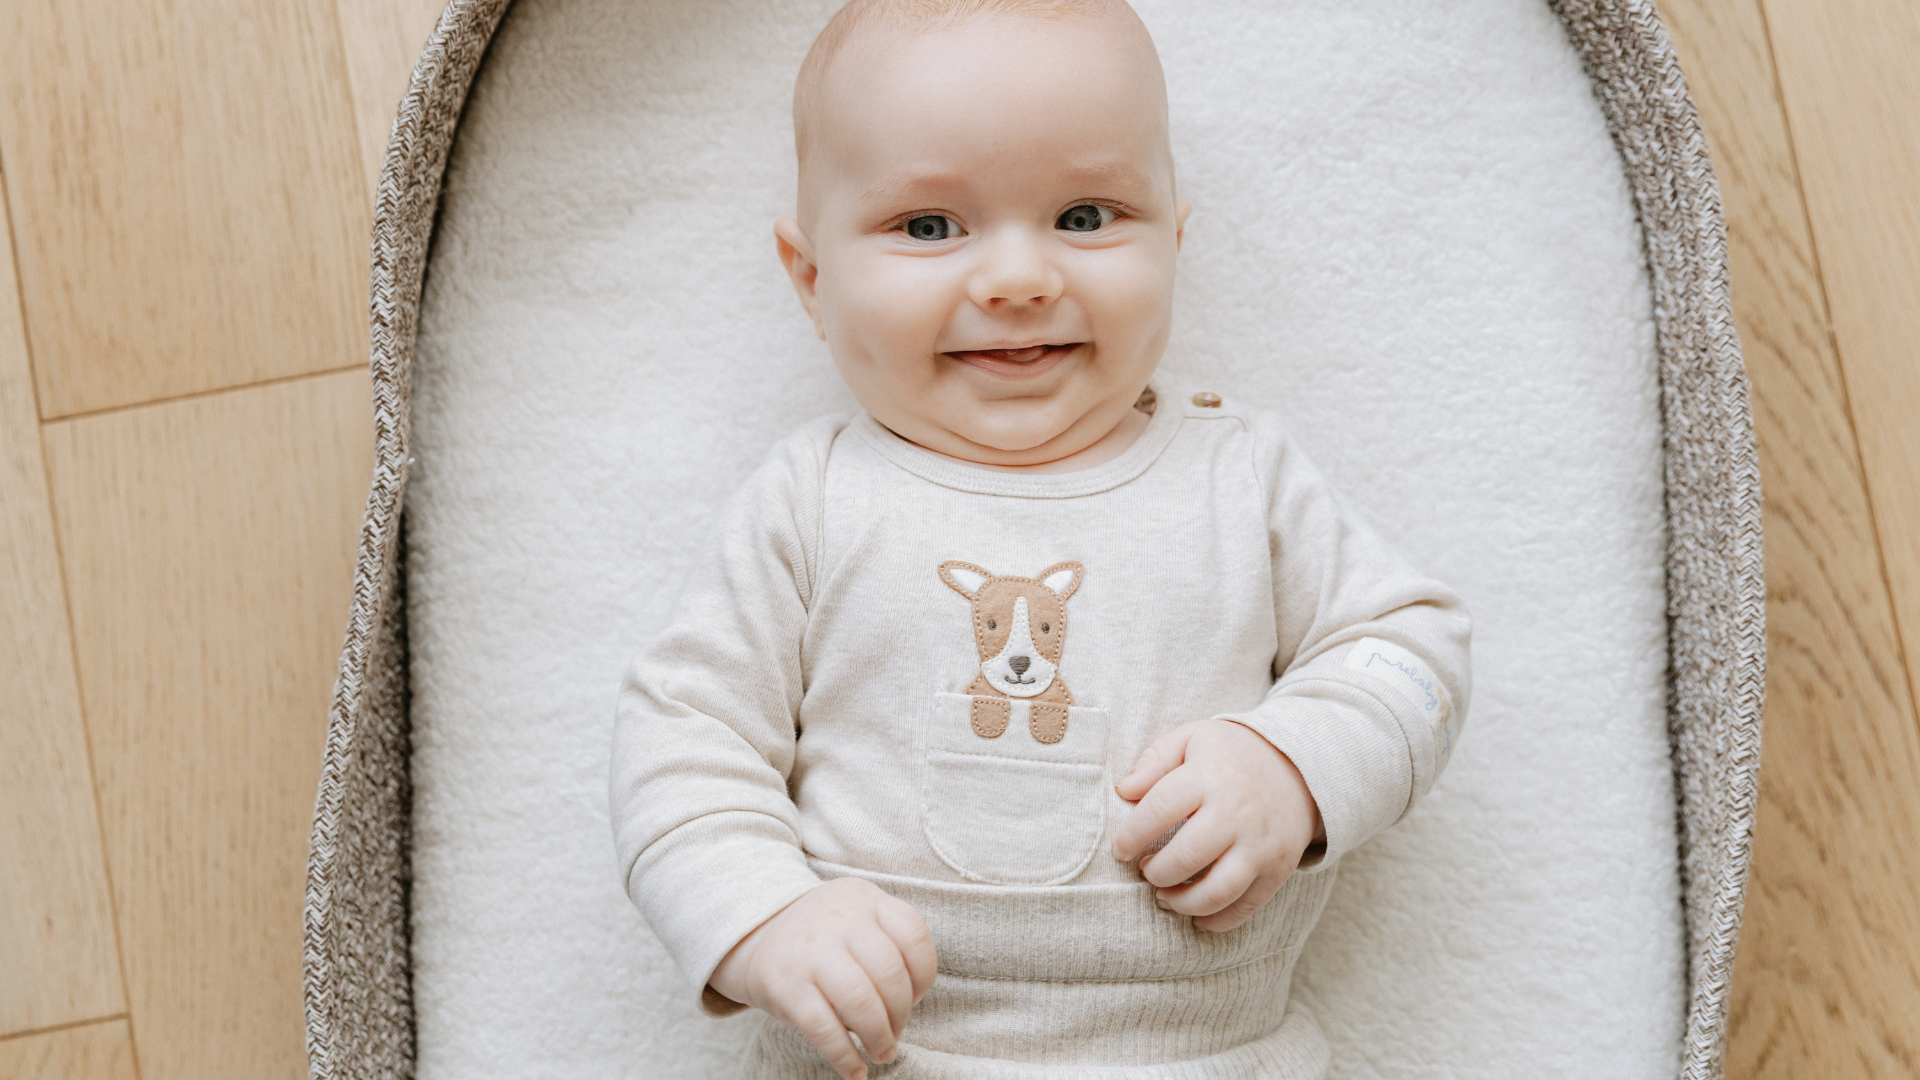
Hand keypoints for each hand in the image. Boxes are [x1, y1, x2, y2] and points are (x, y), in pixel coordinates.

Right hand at [709, 877, 936, 1079]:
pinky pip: (824, 1029)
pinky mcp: (785, 986)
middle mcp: (838, 919)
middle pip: (889, 973)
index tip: (914, 997)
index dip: (922, 976)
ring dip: (879, 1037)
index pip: (913, 935)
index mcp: (863, 899)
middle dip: (900, 1014)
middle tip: (895, 1033)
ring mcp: (810, 952)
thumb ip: (890, 945)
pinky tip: (855, 1070)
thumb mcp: (858, 917)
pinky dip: (846, 1056)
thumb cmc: (825, 937)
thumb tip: (909, 1004)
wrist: (756, 934)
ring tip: (881, 1052)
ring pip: (861, 1002)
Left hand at [1111, 719, 1324, 931]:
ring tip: (1165, 895)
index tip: (1120, 849)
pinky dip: (1216, 920)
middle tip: (1146, 870)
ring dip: (1181, 902)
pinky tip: (1196, 916)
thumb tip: (1124, 790)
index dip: (1131, 835)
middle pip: (1185, 857)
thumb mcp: (1193, 738)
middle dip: (1155, 872)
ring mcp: (1260, 845)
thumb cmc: (1233, 755)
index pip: (1159, 810)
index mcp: (1208, 777)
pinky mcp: (1278, 869)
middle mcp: (1236, 814)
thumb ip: (1155, 760)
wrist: (1301, 766)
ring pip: (1215, 892)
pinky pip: (1245, 906)